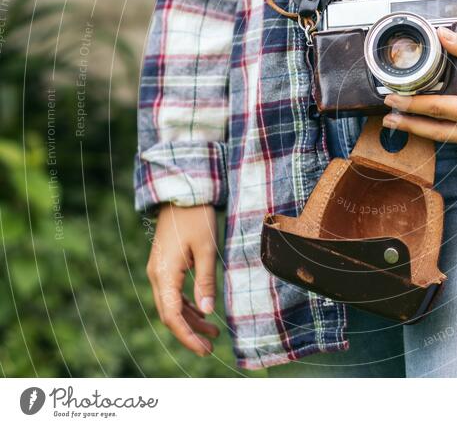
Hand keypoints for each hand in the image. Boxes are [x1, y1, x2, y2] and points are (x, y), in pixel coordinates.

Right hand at [147, 204, 219, 355]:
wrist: (182, 194)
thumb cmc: (196, 218)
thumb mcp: (207, 249)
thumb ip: (206, 281)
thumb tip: (208, 311)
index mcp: (164, 274)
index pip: (172, 316)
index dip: (187, 336)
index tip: (203, 350)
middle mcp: (156, 275)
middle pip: (169, 314)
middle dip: (189, 333)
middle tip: (210, 347)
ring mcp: (158, 271)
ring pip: (171, 305)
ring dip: (190, 320)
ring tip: (213, 333)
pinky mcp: (164, 265)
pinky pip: (172, 293)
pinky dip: (187, 306)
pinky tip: (203, 312)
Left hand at [382, 20, 456, 148]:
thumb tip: (440, 35)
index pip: (441, 110)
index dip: (413, 104)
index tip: (391, 98)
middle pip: (442, 134)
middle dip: (413, 126)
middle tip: (389, 118)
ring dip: (431, 131)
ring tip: (408, 122)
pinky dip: (454, 132)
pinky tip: (441, 124)